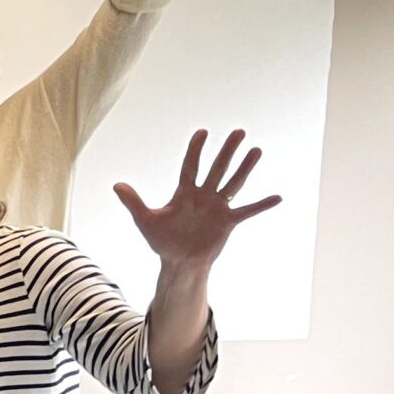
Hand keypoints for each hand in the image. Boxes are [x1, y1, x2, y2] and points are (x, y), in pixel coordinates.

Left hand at [114, 127, 277, 272]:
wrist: (177, 262)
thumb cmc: (162, 241)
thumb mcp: (145, 220)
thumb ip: (133, 202)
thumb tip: (116, 185)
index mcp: (184, 193)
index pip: (190, 165)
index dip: (195, 149)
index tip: (202, 131)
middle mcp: (203, 196)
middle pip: (217, 168)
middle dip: (227, 150)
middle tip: (239, 131)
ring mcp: (217, 208)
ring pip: (233, 183)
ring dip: (245, 168)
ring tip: (257, 150)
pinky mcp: (227, 222)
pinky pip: (247, 211)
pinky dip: (262, 205)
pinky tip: (278, 197)